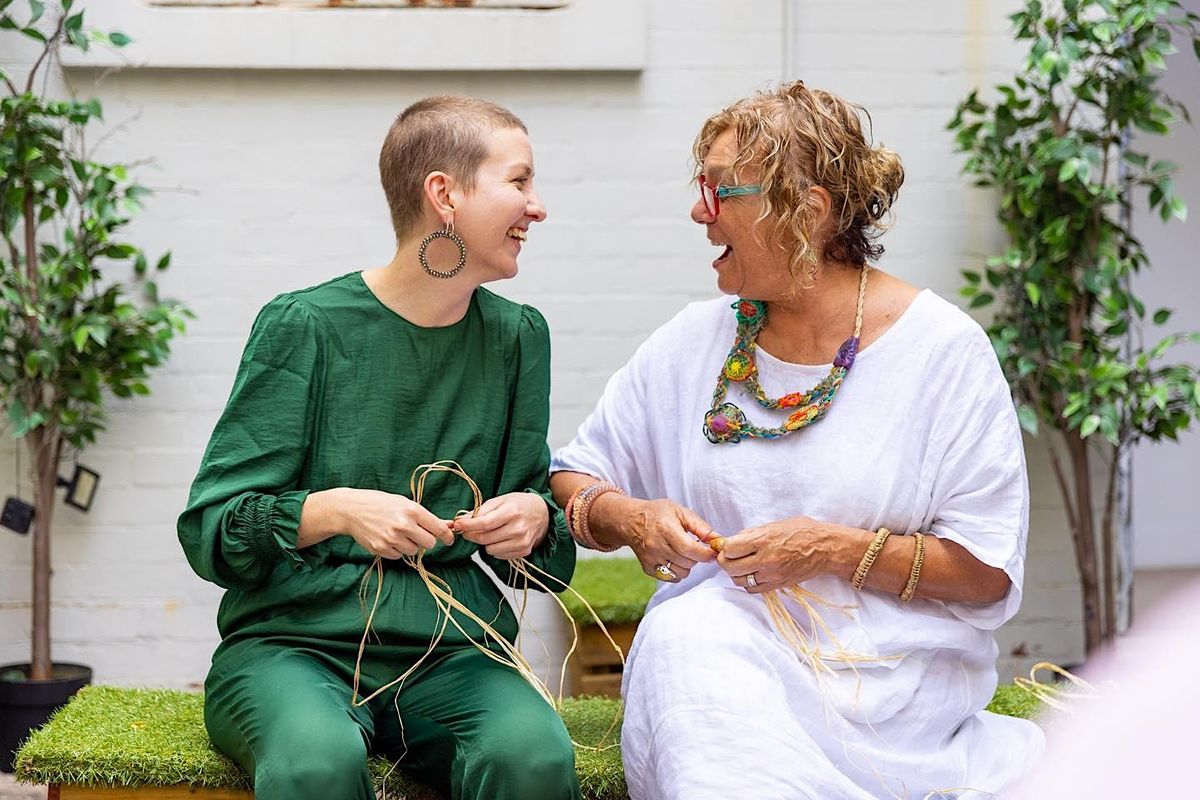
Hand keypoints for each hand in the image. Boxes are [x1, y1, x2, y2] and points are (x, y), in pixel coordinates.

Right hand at [335, 488, 455, 558]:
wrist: (351, 509)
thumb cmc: (380, 503)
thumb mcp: (404, 503)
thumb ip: (426, 517)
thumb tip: (448, 525)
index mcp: (412, 511)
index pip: (438, 529)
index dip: (447, 536)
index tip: (450, 539)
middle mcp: (403, 525)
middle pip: (429, 544)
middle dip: (426, 540)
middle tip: (417, 534)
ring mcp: (392, 539)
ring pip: (414, 551)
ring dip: (410, 545)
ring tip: (398, 533)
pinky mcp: (381, 549)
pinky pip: (398, 556)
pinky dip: (396, 550)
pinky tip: (388, 538)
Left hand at [453, 492, 548, 559]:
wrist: (542, 513)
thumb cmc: (519, 505)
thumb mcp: (500, 500)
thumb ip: (480, 511)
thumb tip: (461, 521)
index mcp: (512, 512)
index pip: (484, 523)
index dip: (468, 526)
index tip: (457, 525)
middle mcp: (518, 528)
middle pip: (484, 538)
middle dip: (472, 534)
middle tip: (468, 529)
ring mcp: (522, 542)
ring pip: (490, 549)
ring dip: (486, 542)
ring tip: (492, 532)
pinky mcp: (524, 551)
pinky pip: (499, 555)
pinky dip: (496, 548)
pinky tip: (502, 538)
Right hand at [601, 496, 715, 581]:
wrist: (631, 520)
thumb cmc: (658, 513)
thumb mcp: (680, 511)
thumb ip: (700, 527)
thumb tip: (718, 540)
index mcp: (666, 529)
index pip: (690, 549)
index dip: (705, 553)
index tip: (712, 551)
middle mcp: (656, 546)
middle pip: (688, 562)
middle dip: (697, 557)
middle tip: (695, 547)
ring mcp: (651, 559)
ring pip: (681, 572)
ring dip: (688, 564)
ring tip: (683, 552)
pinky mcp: (648, 568)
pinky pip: (671, 577)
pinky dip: (677, 570)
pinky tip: (674, 558)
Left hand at [717, 516, 833, 593]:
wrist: (826, 548)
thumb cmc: (803, 531)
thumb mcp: (775, 524)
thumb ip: (752, 533)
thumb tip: (733, 540)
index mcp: (764, 540)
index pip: (730, 549)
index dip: (724, 547)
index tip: (727, 545)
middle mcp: (766, 559)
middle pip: (730, 567)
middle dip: (725, 561)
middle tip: (729, 556)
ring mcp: (772, 574)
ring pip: (739, 580)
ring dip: (735, 573)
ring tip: (741, 565)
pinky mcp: (778, 585)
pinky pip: (753, 589)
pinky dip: (748, 583)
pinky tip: (753, 574)